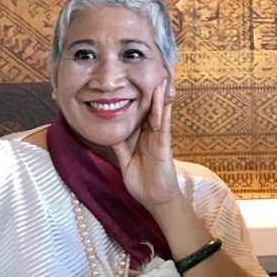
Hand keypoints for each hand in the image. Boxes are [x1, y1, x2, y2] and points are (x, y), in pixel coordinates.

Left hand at [112, 79, 180, 209]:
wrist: (156, 201)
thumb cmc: (143, 184)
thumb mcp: (125, 163)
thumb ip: (120, 148)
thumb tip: (111, 134)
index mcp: (142, 140)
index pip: (140, 117)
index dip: (139, 102)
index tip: (135, 85)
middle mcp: (151, 137)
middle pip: (151, 112)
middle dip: (152, 94)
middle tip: (153, 75)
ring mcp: (159, 141)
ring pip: (158, 115)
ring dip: (159, 99)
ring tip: (161, 81)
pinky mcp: (164, 147)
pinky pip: (164, 128)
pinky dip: (165, 115)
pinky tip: (166, 103)